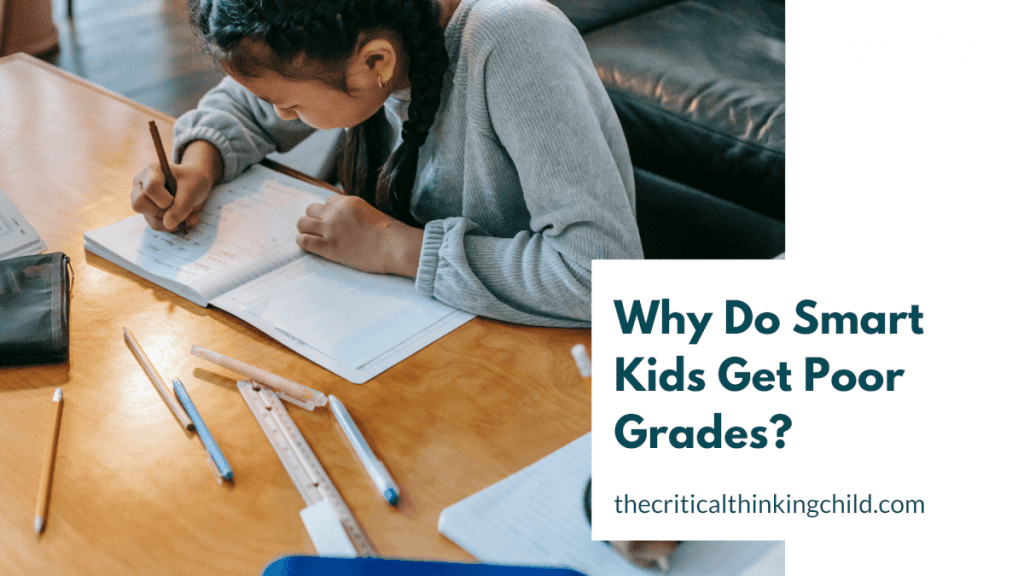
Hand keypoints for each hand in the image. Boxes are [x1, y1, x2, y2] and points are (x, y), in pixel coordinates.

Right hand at [130, 140, 222, 231]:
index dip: (166, 198)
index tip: (179, 195)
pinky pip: (159, 226)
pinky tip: (187, 217)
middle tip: (180, 204)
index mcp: (151, 172)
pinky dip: (177, 225)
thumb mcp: (193, 187)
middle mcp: (141, 186)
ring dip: (176, 221)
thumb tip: (168, 224)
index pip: (150, 188)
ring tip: (190, 211)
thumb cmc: (193, 180)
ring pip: (152, 220)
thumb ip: (182, 204)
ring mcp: (144, 201)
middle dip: (165, 210)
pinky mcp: (150, 214)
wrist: (196, 184)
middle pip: (139, 205)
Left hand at [296, 195, 422, 276]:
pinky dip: (304, 242)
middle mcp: (335, 213)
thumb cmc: (389, 233)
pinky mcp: (328, 248)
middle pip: (310, 209)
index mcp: (347, 202)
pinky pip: (303, 241)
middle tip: (322, 230)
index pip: (327, 201)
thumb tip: (343, 219)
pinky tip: (311, 246)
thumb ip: (352, 212)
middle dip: (314, 219)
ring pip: (302, 223)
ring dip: (306, 230)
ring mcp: (330, 230)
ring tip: (314, 238)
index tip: (335, 222)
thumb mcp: (369, 212)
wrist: (395, 248)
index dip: (330, 212)